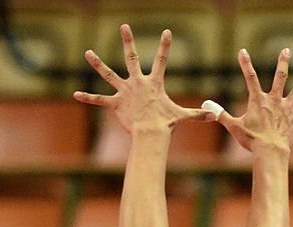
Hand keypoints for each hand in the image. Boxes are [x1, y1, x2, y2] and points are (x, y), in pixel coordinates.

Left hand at [74, 24, 214, 132]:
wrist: (150, 134)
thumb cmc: (166, 125)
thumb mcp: (182, 116)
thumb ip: (198, 114)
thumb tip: (216, 117)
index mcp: (154, 83)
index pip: (162, 60)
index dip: (165, 46)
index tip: (167, 32)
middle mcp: (137, 83)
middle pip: (132, 58)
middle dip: (128, 41)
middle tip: (124, 26)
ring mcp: (124, 92)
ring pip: (109, 74)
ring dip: (97, 64)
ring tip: (88, 52)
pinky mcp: (115, 104)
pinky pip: (99, 100)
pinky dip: (88, 98)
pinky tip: (76, 94)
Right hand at [217, 48, 292, 153]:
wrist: (269, 151)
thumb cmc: (251, 140)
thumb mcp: (234, 127)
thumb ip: (222, 115)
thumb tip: (209, 108)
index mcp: (258, 101)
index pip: (250, 78)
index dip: (245, 64)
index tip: (242, 52)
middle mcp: (274, 101)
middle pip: (280, 77)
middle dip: (282, 63)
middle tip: (286, 50)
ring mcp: (286, 109)